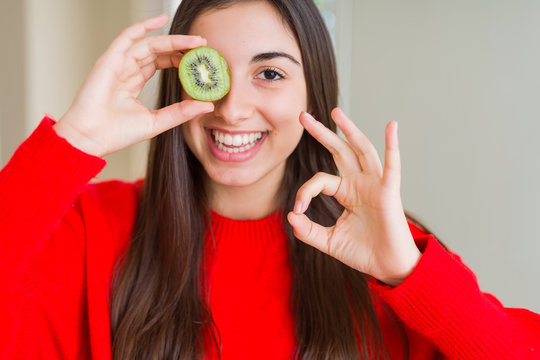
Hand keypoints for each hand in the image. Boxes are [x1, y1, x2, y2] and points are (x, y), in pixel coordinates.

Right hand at [53, 14, 213, 156]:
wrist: (91, 138)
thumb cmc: (116, 133)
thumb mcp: (157, 121)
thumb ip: (181, 112)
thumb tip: (207, 105)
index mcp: (133, 83)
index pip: (160, 63)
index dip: (180, 59)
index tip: (199, 60)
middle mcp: (126, 70)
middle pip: (157, 51)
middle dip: (181, 47)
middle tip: (203, 45)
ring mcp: (117, 63)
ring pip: (149, 43)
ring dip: (173, 39)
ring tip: (195, 40)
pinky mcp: (109, 60)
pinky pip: (127, 37)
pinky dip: (143, 26)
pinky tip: (161, 20)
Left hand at [287, 108, 420, 285]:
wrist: (388, 268)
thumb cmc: (363, 252)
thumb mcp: (329, 241)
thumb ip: (308, 231)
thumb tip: (289, 216)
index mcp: (345, 192)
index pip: (320, 180)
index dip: (304, 192)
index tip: (297, 211)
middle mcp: (359, 184)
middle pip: (339, 151)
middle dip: (321, 133)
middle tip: (302, 116)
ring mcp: (375, 185)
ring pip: (361, 150)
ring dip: (349, 130)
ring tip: (335, 112)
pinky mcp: (389, 192)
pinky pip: (392, 166)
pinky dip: (393, 145)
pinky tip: (391, 126)